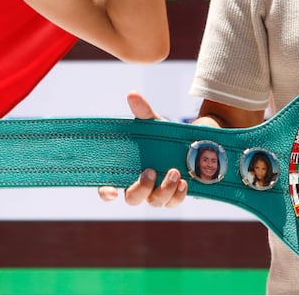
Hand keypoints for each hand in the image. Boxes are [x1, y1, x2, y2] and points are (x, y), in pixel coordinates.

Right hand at [98, 91, 188, 207]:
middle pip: (132, 199)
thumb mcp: (154, 123)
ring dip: (164, 190)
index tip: (111, 192)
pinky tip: (184, 182)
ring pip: (155, 202)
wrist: (192, 141)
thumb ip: (143, 112)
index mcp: (126, 170)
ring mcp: (156, 193)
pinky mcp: (174, 195)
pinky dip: (178, 195)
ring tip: (175, 172)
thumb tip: (132, 95)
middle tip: (150, 171)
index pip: (108, 187)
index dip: (106, 192)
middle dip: (141, 188)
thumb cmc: (163, 136)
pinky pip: (173, 203)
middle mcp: (139, 185)